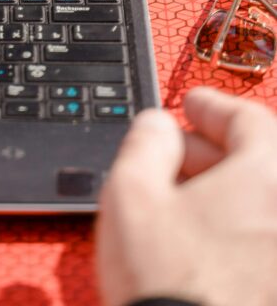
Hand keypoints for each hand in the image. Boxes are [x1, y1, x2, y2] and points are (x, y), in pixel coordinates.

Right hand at [96, 87, 276, 305]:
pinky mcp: (273, 288)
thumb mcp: (130, 193)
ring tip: (178, 204)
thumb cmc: (167, 285)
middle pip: (262, 164)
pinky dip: (238, 233)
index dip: (213, 108)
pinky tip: (200, 246)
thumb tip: (158, 125)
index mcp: (267, 178)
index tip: (190, 105)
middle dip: (214, 152)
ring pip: (262, 208)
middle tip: (173, 154)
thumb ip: (145, 141)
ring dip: (225, 195)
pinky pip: (262, 245)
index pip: (250, 121)